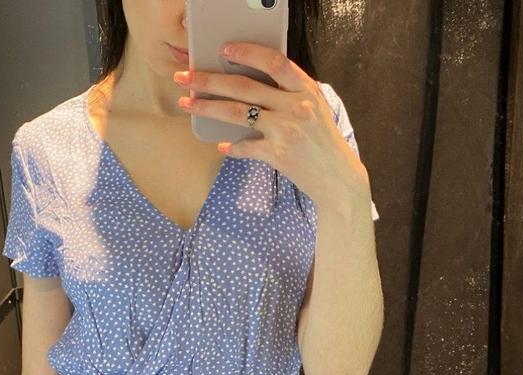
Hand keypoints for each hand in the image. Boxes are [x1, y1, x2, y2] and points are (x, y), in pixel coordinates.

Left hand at [173, 41, 368, 209]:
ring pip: (237, 113)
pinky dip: (232, 147)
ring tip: (187, 104)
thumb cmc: (322, 142)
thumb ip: (289, 94)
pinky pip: (246, 147)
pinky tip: (222, 146)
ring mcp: (286, 131)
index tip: (223, 50)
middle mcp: (295, 106)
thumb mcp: (313, 109)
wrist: (337, 177)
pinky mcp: (278, 155)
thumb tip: (252, 86)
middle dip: (209, 80)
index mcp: (305, 90)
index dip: (247, 53)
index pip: (274, 62)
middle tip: (185, 77)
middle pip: (244, 87)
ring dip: (208, 107)